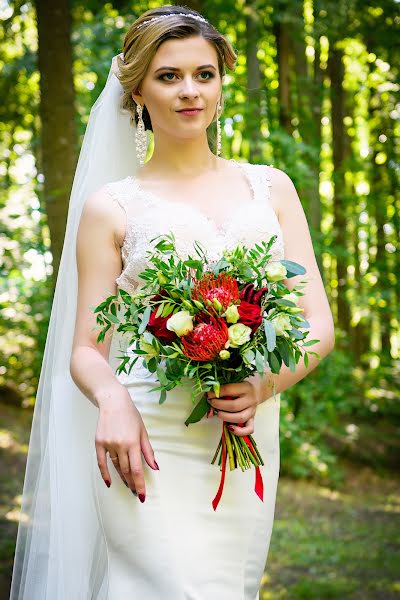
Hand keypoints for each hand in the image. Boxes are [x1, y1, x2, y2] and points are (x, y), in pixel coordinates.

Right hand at [95, 386, 157, 501]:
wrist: (113, 402)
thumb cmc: (130, 415)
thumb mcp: (143, 431)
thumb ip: (148, 451)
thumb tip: (154, 467)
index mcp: (133, 442)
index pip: (137, 469)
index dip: (140, 484)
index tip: (141, 495)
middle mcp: (120, 445)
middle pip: (126, 470)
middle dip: (132, 483)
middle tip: (135, 492)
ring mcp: (108, 444)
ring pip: (115, 467)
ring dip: (122, 478)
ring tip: (127, 485)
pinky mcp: (99, 443)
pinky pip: (101, 462)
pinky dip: (105, 474)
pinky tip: (109, 482)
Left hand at [206, 376, 262, 436]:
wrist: (257, 390)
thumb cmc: (240, 387)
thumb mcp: (232, 384)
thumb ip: (221, 391)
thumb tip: (207, 399)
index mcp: (245, 387)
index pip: (229, 390)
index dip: (216, 393)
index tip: (208, 395)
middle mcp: (250, 399)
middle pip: (233, 406)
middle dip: (219, 406)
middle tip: (211, 403)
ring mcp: (252, 411)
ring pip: (240, 417)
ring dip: (225, 417)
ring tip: (218, 413)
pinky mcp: (253, 419)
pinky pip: (249, 429)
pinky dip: (239, 431)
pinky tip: (229, 427)